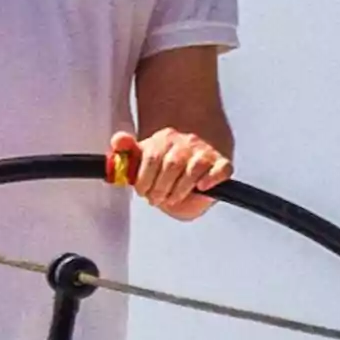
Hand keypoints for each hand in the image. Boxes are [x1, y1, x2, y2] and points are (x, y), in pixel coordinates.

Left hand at [110, 128, 231, 220]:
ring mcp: (205, 152)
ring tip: (172, 199)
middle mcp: (185, 142)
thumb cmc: (162, 166)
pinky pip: (222, 169)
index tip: (142, 192)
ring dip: (181, 189)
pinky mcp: (222, 163)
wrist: (191, 161)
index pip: (151, 157)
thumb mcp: (141, 159)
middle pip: (171, 165)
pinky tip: (201, 188)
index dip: (144, 179)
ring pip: (195, 168)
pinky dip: (212, 180)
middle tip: (156, 199)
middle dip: (160, 188)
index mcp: (163, 140)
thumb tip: (117, 140)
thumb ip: (126, 151)